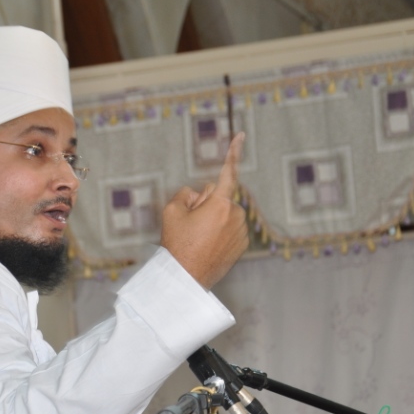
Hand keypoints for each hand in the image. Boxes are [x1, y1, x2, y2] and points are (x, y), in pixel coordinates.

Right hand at [161, 133, 248, 288]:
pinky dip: (219, 232)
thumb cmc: (178, 245)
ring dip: (214, 219)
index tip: (241, 135)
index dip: (233, 152)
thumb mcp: (172, 212)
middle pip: (220, 197)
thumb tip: (198, 195)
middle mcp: (236, 216)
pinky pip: (230, 228)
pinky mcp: (242, 245)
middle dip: (208, 203)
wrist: (186, 278)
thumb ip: (186, 194)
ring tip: (198, 237)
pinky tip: (206, 245)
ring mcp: (241, 232)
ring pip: (225, 213)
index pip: (228, 172)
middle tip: (191, 224)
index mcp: (220, 204)